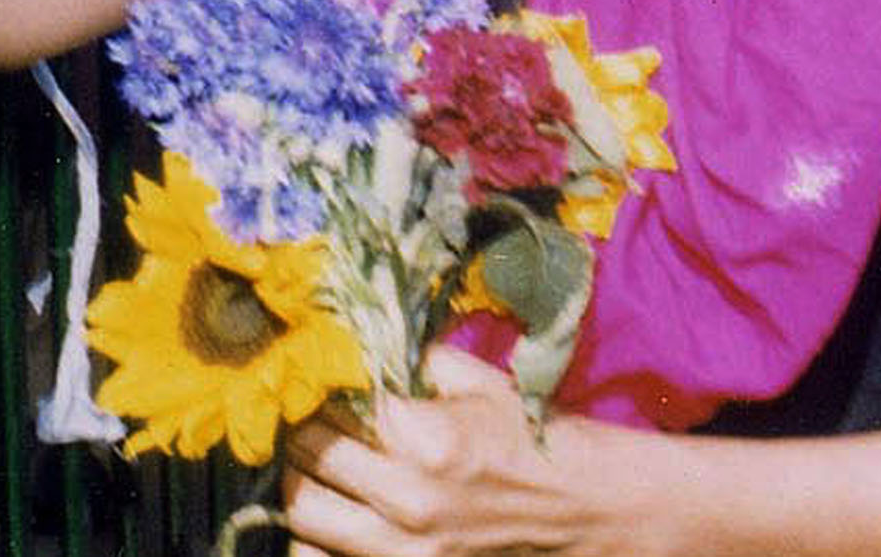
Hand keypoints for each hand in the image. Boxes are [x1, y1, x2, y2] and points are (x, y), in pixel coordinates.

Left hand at [281, 351, 653, 556]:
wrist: (585, 507)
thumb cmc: (529, 437)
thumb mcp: (477, 382)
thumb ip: (410, 361)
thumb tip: (353, 344)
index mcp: (426, 441)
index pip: (326, 409)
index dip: (312, 390)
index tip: (306, 379)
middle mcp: (411, 502)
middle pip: (304, 465)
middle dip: (296, 438)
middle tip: (301, 421)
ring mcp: (411, 553)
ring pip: (303, 522)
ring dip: (298, 491)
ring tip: (310, 470)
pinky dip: (315, 543)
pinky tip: (328, 517)